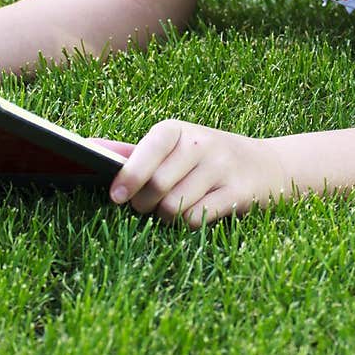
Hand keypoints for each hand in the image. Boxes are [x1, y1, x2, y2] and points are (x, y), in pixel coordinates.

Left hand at [90, 120, 287, 227]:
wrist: (267, 166)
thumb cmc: (206, 158)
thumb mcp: (174, 148)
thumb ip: (134, 152)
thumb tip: (88, 146)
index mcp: (177, 130)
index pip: (147, 149)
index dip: (129, 175)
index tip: (115, 197)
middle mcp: (200, 143)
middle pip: (157, 187)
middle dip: (145, 205)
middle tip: (147, 206)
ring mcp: (221, 166)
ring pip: (174, 206)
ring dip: (166, 217)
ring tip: (173, 208)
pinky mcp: (238, 191)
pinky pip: (197, 218)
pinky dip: (188, 223)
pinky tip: (195, 214)